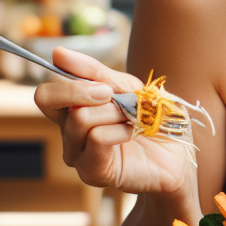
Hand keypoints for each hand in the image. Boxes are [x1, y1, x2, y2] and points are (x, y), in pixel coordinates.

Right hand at [33, 47, 190, 197]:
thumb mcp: (128, 87)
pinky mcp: (92, 171)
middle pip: (46, 99)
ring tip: (133, 119)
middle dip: (82, 89)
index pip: (46, 92)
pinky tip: (132, 134)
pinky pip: (96, 138)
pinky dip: (121, 130)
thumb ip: (94, 73)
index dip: (68, 79)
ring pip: (79, 118)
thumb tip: (57, 53)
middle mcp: (69, 132)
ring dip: (114, 111)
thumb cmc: (153, 119)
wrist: (179, 151)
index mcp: (73, 110)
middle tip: (112, 94)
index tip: (102, 82)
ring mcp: (78, 153)